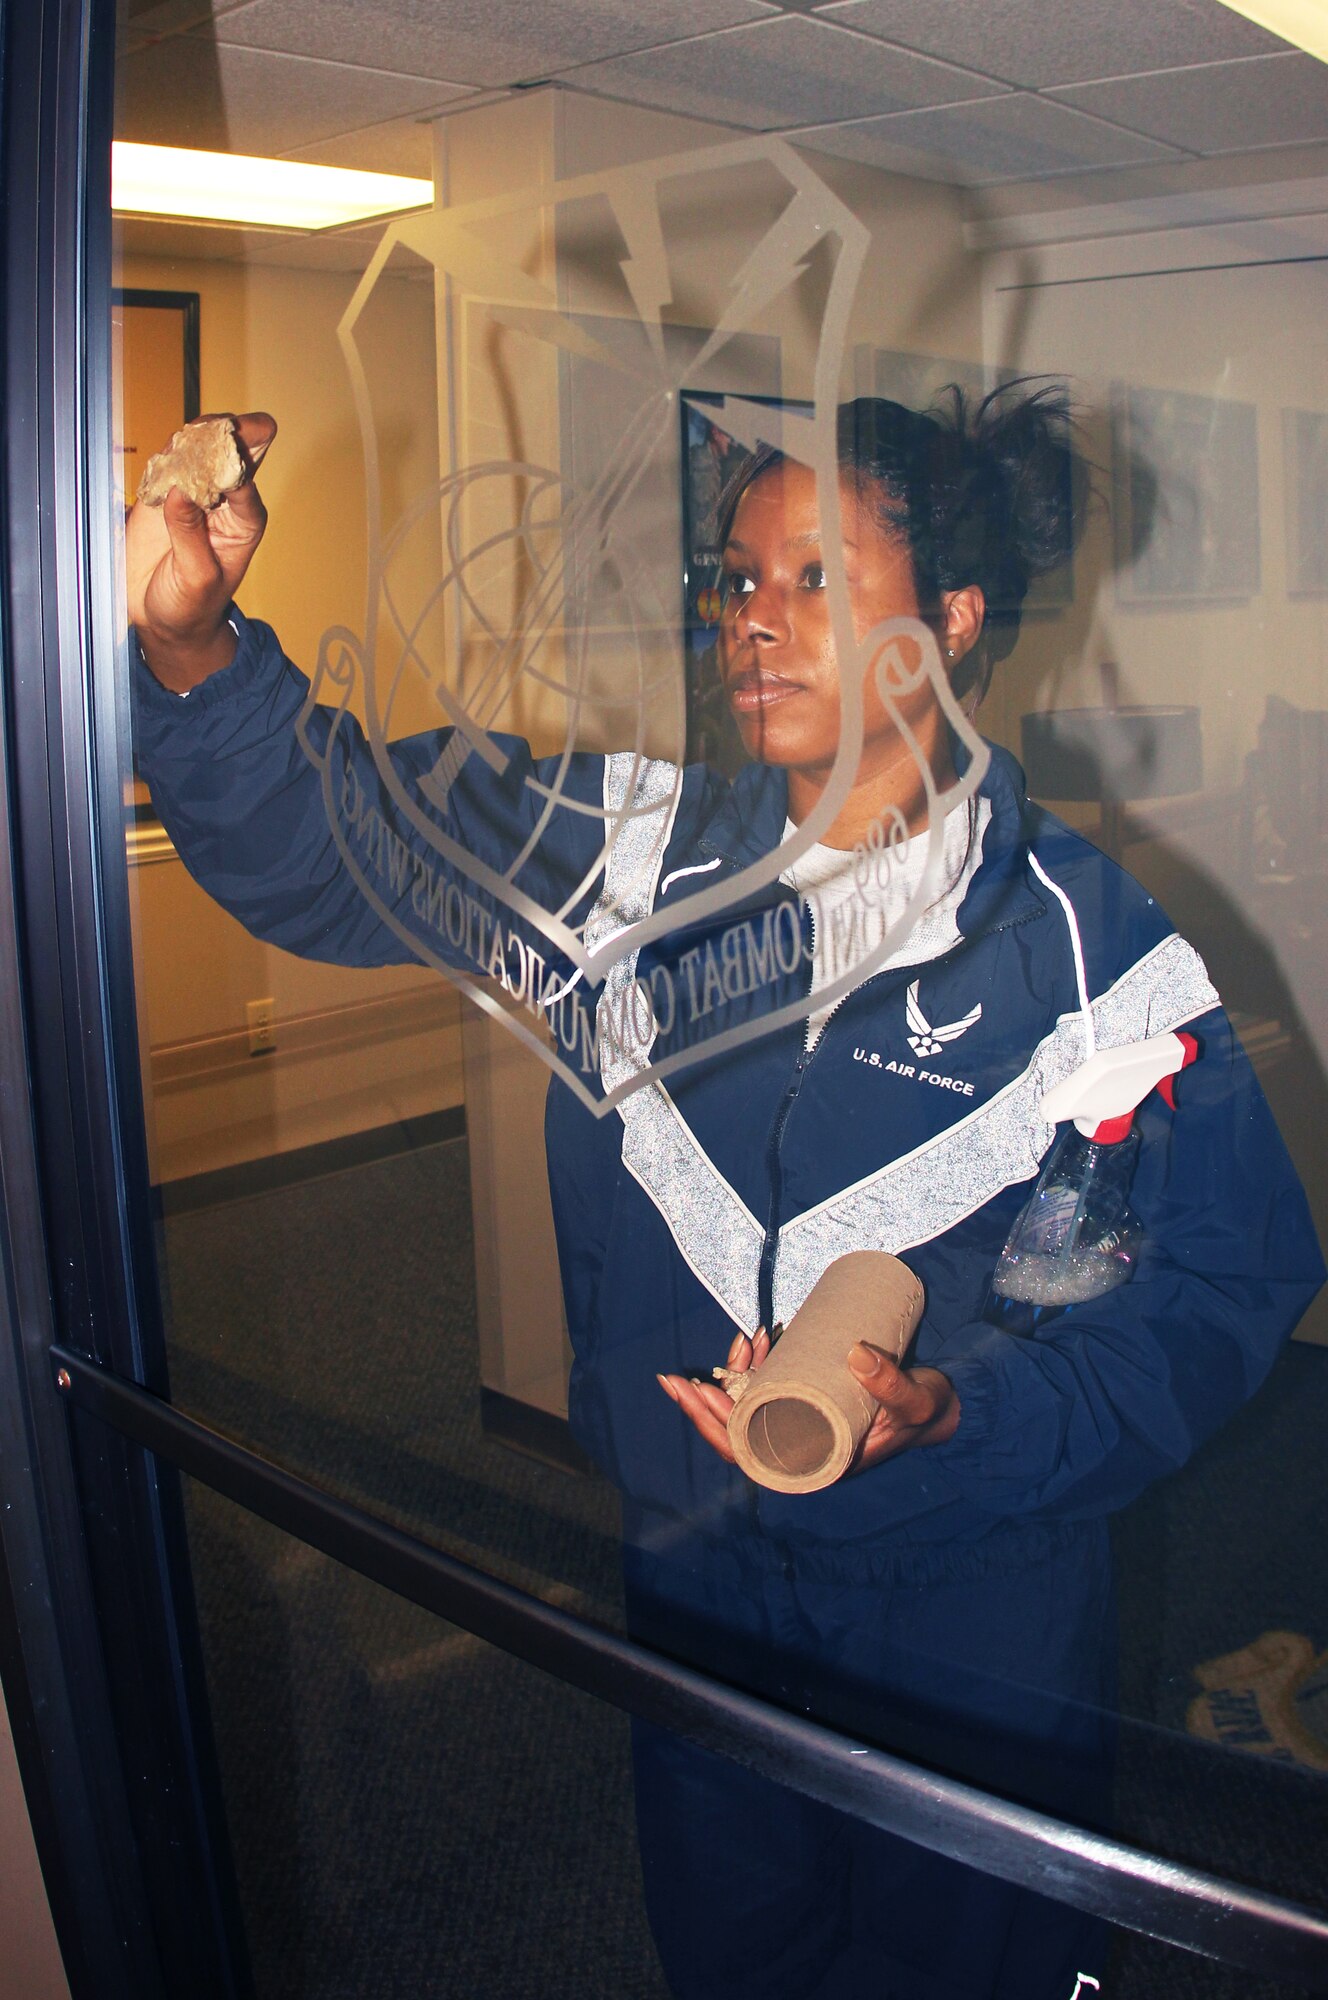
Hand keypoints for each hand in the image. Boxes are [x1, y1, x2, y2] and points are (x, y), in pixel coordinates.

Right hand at [126, 412, 275, 691]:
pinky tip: (162, 454)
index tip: (222, 456)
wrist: (163, 620)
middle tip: (210, 429)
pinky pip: (165, 463)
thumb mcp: (196, 578)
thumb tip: (180, 490)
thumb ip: (189, 535)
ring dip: (192, 438)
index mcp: (245, 520)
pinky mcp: (162, 492)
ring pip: (197, 449)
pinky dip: (164, 454)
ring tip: (184, 439)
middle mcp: (224, 500)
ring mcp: (193, 491)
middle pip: (231, 452)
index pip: (246, 483)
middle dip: (223, 434)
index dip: (236, 466)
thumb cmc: (192, 606)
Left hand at [657, 1330, 959, 1472]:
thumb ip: (892, 1382)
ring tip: (735, 1343)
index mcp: (814, 1464)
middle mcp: (799, 1448)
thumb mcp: (914, 1401)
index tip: (698, 1397)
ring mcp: (800, 1424)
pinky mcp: (807, 1401)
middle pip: (736, 1434)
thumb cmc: (925, 1412)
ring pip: (749, 1409)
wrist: (942, 1407)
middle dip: (702, 1405)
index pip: (749, 1456)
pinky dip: (758, 1365)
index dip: (715, 1430)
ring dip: (731, 1377)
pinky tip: (755, 1340)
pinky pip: (769, 1388)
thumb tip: (857, 1354)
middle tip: (673, 1378)